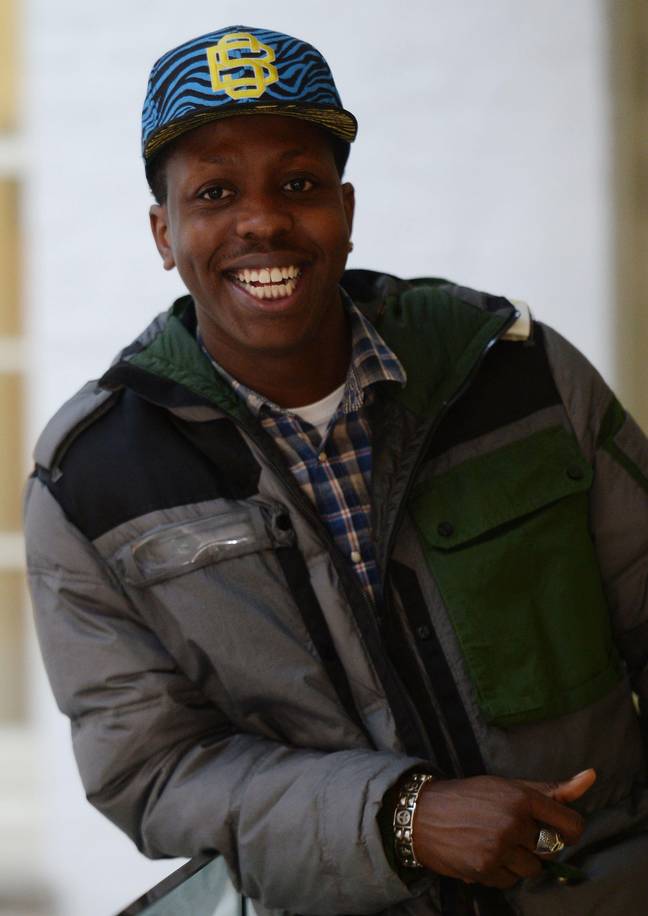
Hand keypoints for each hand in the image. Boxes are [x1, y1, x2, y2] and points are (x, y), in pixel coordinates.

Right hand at [412, 768, 595, 888]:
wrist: (422, 813)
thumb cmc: (469, 796)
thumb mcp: (508, 786)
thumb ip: (551, 789)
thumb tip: (591, 776)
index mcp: (521, 796)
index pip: (571, 826)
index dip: (568, 831)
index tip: (556, 830)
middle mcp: (513, 821)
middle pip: (550, 850)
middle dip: (535, 844)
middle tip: (510, 831)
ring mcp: (499, 847)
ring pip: (531, 869)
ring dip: (518, 861)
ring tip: (494, 842)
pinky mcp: (486, 868)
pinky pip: (510, 881)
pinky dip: (500, 872)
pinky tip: (483, 853)